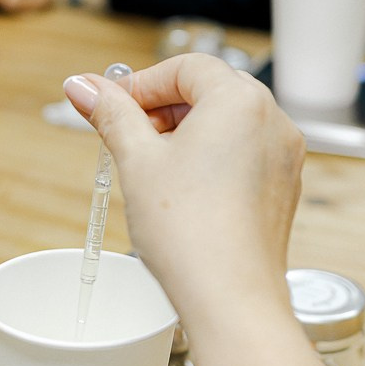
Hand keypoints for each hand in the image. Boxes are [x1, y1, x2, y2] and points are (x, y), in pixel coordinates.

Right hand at [64, 54, 303, 324]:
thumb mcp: (137, 161)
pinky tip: (181, 188)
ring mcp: (283, 156)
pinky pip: (244, 153)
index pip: (187, 67)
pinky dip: (211, 157)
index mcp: (241, 101)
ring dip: (186, 131)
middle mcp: (272, 121)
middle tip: (125, 131)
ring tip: (150, 163)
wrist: (231, 298)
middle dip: (163, 106)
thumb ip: (111, 114)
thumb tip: (82, 86)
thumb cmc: (191, 232)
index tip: (111, 102)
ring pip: (228, 123)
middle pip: (210, 90)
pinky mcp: (282, 188)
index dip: (142, 82)